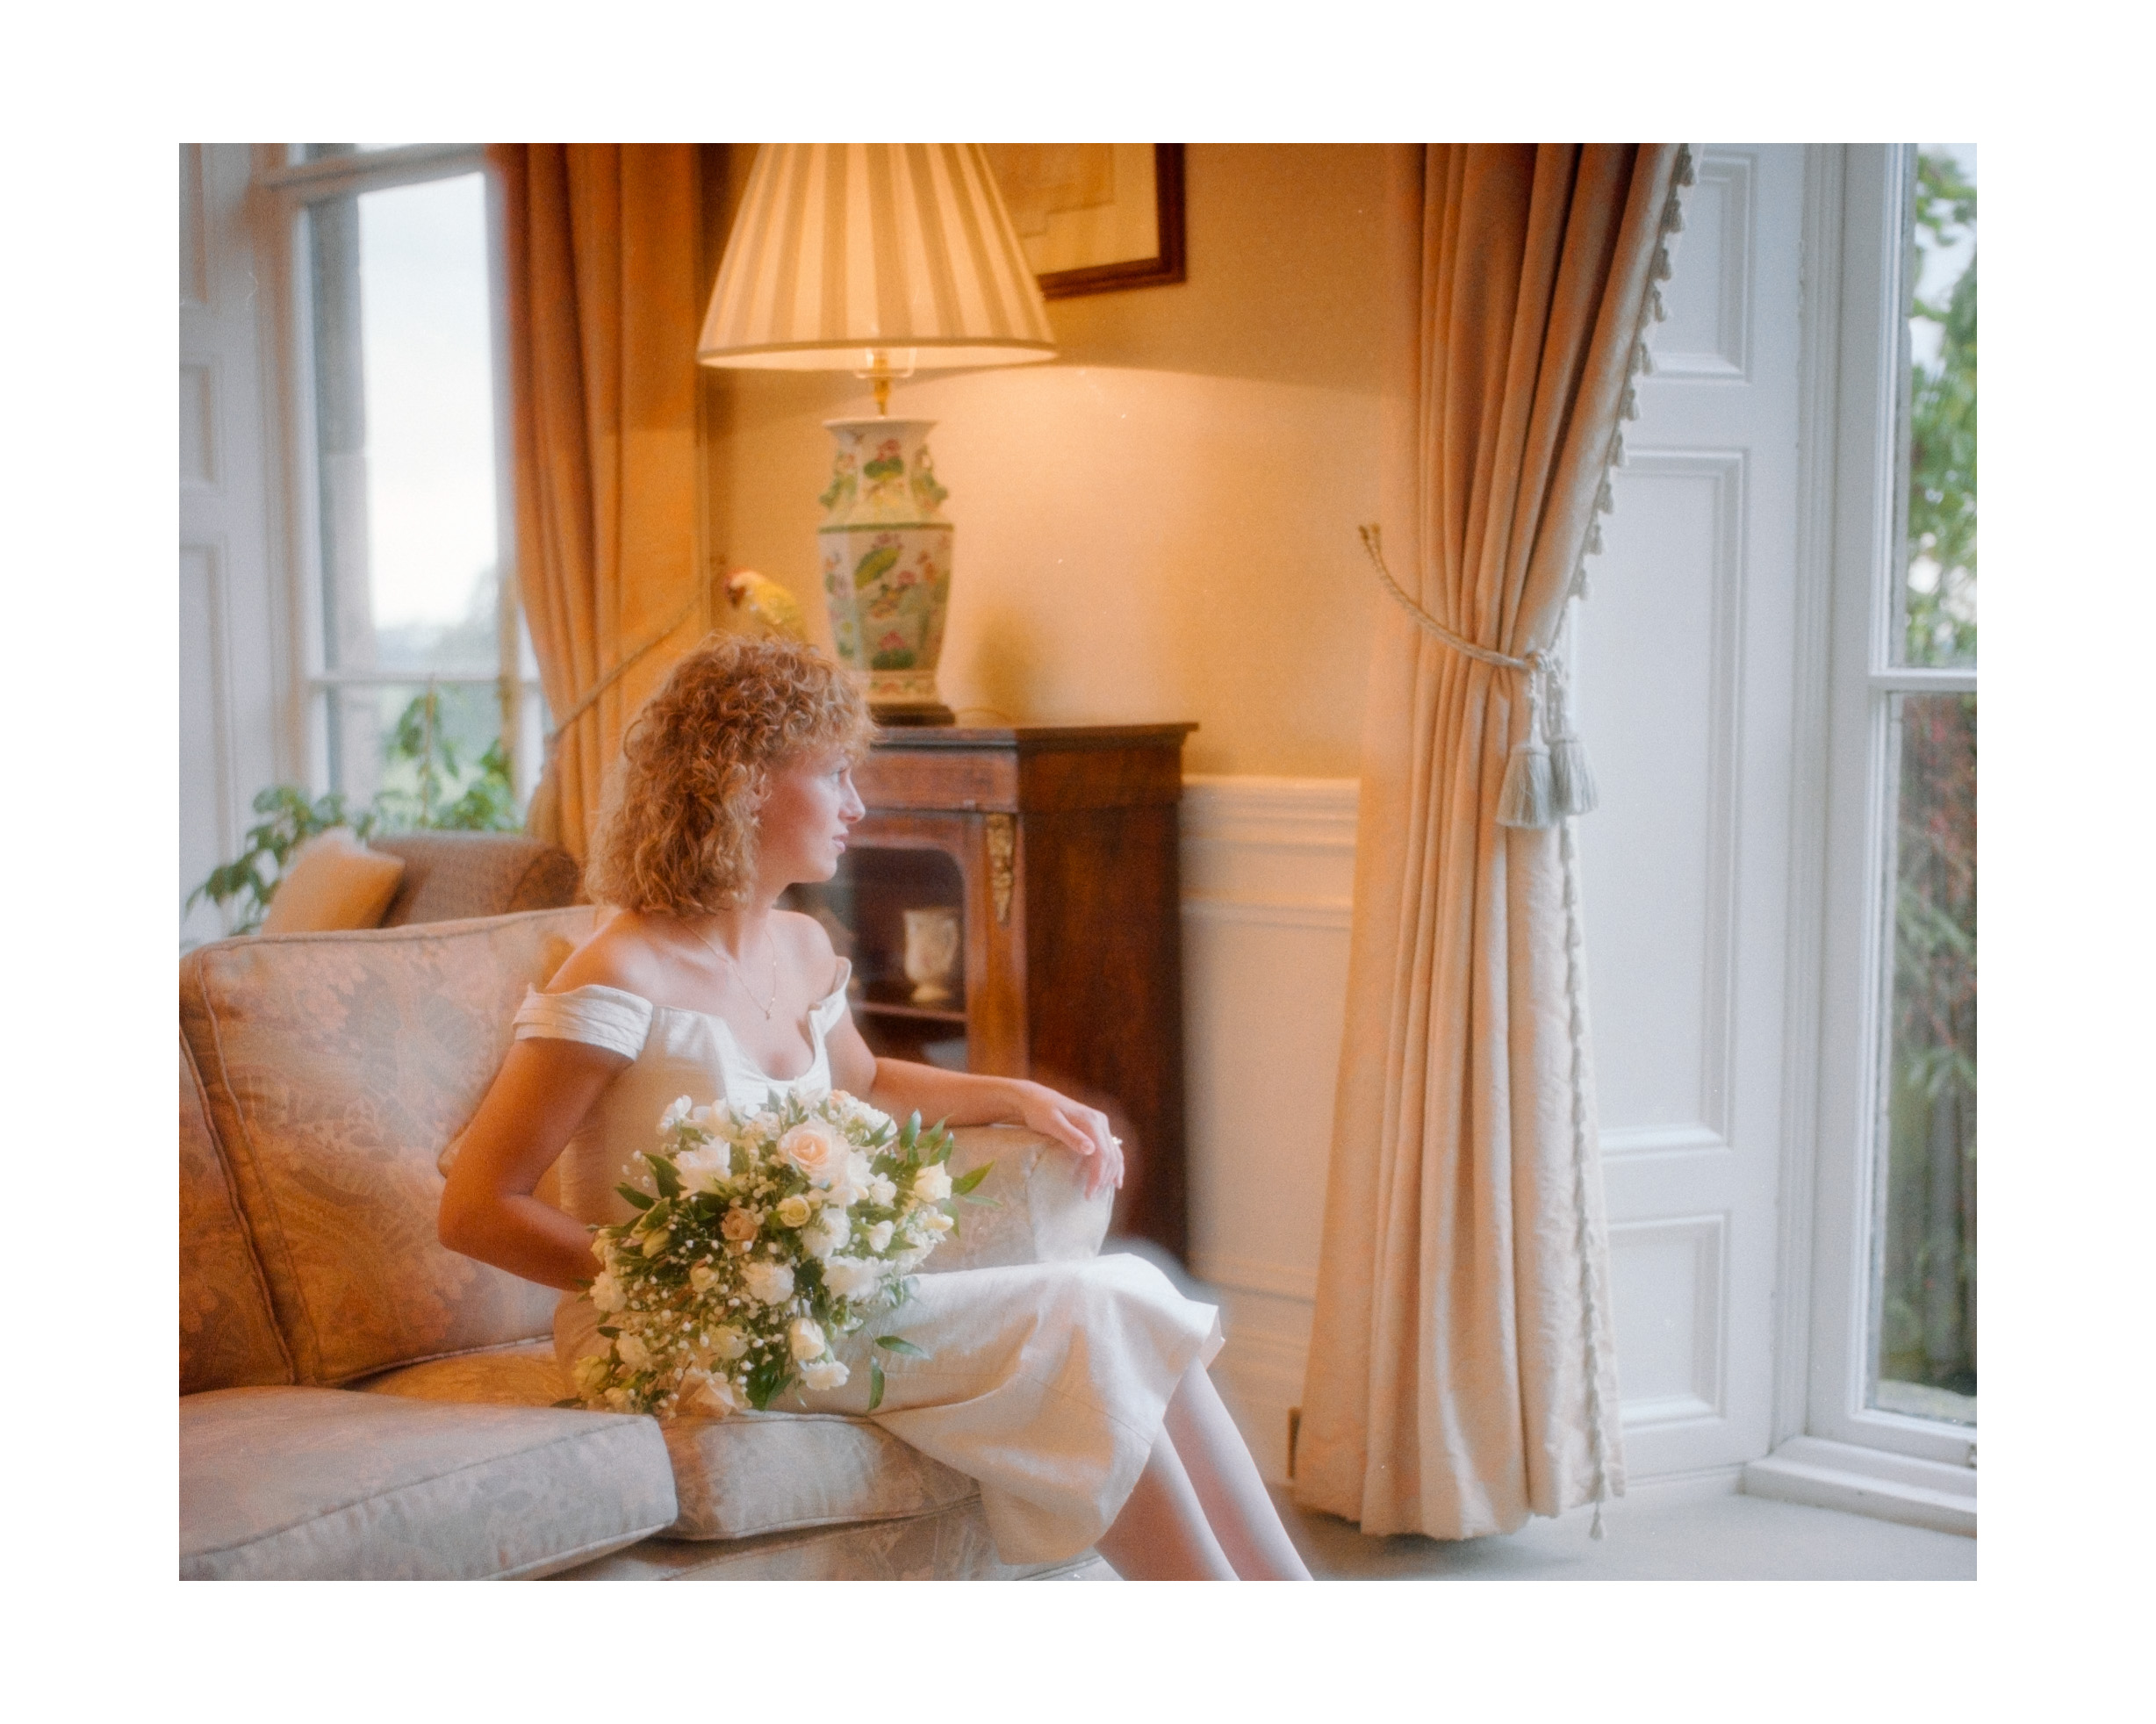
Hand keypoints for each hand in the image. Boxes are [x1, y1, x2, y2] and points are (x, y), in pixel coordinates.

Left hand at [1013, 1081, 1123, 1200]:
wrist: (1034, 1098)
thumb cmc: (1039, 1111)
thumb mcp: (1052, 1123)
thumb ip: (1071, 1136)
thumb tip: (1091, 1150)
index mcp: (1091, 1121)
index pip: (1102, 1153)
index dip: (1098, 1175)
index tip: (1089, 1193)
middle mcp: (1100, 1121)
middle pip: (1111, 1155)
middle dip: (1103, 1178)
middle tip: (1091, 1196)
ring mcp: (1100, 1124)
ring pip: (1114, 1152)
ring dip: (1111, 1173)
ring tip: (1102, 1192)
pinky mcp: (1096, 1128)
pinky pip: (1110, 1149)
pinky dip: (1114, 1164)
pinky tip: (1115, 1178)